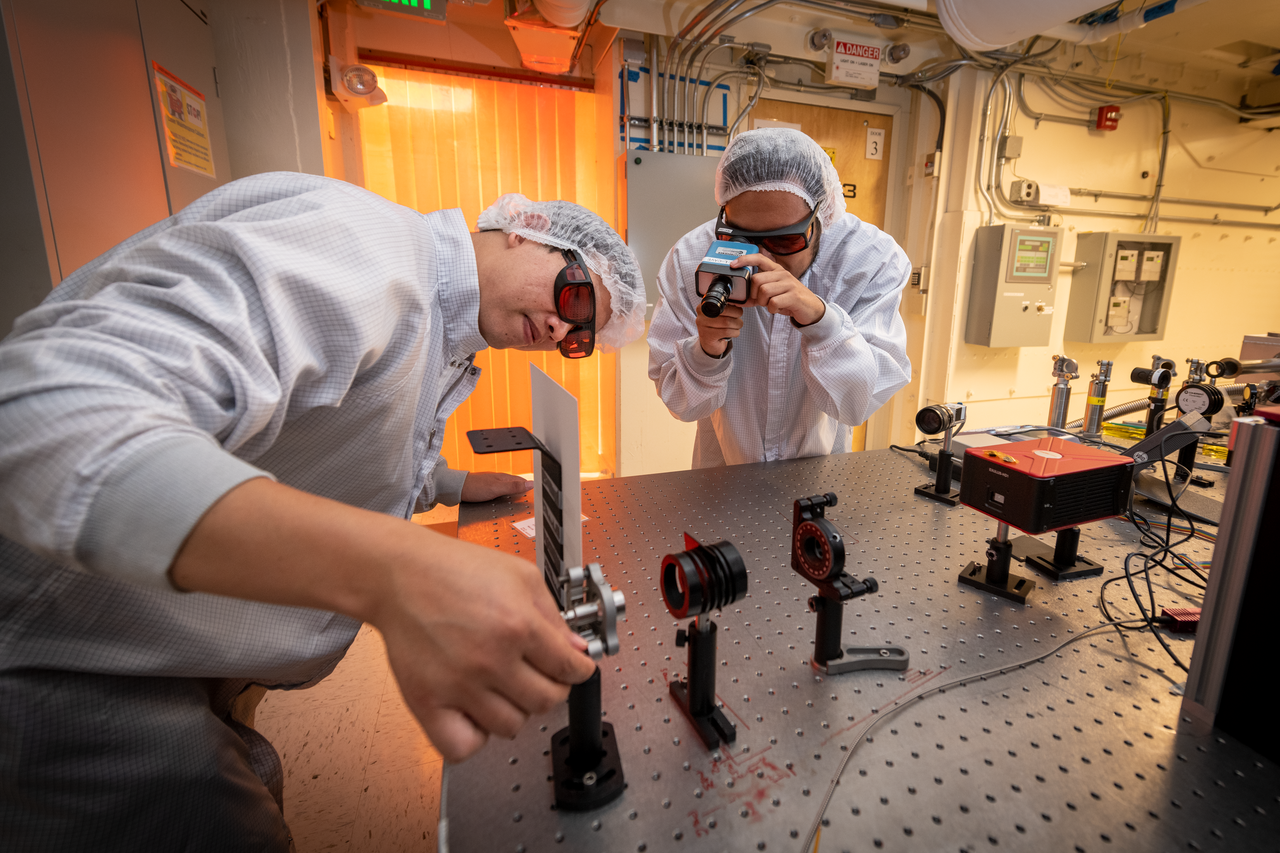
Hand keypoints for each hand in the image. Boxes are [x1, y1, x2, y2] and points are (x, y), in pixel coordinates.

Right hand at [373, 539, 596, 762]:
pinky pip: (462, 746)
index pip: (570, 669)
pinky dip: (474, 737)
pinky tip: (475, 713)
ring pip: (511, 726)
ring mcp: (458, 685)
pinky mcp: (427, 702)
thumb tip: (578, 649)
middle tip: (542, 676)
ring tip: (504, 688)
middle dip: (552, 688)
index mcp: (518, 625)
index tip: (576, 670)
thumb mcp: (521, 576)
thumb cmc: (455, 570)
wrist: (401, 575)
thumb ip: (554, 615)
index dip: (581, 670)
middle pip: (546, 701)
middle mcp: (490, 659)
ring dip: (515, 710)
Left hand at [462, 471, 532, 501]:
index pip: (523, 482)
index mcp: (505, 478)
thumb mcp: (496, 488)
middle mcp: (500, 480)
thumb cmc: (474, 487)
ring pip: (509, 491)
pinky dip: (506, 499)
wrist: (457, 489)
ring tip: (522, 504)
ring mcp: (494, 485)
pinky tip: (505, 504)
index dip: (531, 487)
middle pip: (517, 486)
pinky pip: (501, 495)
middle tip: (533, 501)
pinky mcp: (487, 491)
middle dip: (524, 492)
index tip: (539, 493)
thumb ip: (513, 486)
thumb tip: (530, 484)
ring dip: (515, 496)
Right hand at [694, 301, 742, 357]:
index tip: (737, 311)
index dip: (733, 307)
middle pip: (726, 311)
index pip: (722, 302)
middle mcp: (701, 314)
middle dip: (737, 315)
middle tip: (738, 319)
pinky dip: (735, 332)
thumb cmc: (717, 326)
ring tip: (737, 326)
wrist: (710, 343)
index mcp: (704, 305)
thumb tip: (738, 303)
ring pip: (727, 322)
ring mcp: (703, 326)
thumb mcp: (719, 314)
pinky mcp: (708, 336)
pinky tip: (733, 333)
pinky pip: (727, 332)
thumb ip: (726, 307)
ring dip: (737, 325)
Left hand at [735, 253, 824, 325]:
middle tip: (760, 300)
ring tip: (770, 305)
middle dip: (754, 294)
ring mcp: (789, 284)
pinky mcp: (794, 296)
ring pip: (764, 291)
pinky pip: (773, 303)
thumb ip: (756, 294)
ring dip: (763, 302)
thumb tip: (739, 299)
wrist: (810, 308)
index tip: (733, 264)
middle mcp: (782, 274)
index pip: (759, 258)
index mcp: (776, 270)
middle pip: (757, 279)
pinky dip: (772, 309)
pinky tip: (777, 309)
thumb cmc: (789, 299)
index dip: (745, 260)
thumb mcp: (773, 293)